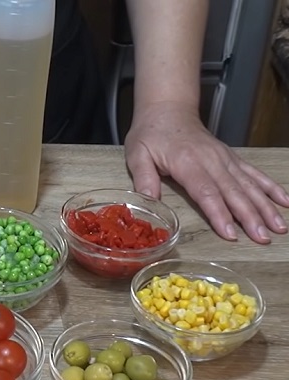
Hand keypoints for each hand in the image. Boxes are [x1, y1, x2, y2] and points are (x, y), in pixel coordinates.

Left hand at [124, 101, 288, 243]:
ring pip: (249, 185)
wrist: (167, 109)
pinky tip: (284, 201)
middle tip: (262, 238)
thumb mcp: (137, 154)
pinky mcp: (231, 157)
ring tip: (279, 228)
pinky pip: (254, 173)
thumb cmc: (151, 133)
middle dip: (250, 217)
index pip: (206, 192)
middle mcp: (211, 160)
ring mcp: (224, 158)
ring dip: (265, 207)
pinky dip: (270, 187)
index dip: (220, 214)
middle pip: (233, 192)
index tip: (230, 234)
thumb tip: (148, 201)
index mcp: (187, 162)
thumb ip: (143, 178)